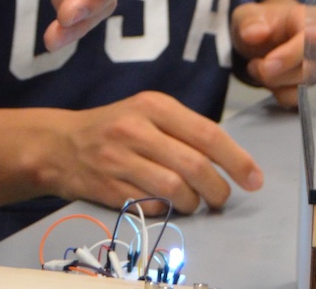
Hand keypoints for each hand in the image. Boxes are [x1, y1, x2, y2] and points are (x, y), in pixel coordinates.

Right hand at [37, 92, 262, 213]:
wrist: (60, 145)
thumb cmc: (115, 127)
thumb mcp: (147, 112)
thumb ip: (184, 129)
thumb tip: (230, 158)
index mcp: (153, 105)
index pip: (207, 133)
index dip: (236, 159)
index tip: (254, 178)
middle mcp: (136, 129)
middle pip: (194, 166)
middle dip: (218, 189)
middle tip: (223, 199)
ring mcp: (120, 160)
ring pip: (176, 190)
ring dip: (194, 203)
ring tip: (195, 202)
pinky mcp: (109, 188)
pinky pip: (152, 206)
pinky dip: (167, 210)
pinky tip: (166, 205)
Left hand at [229, 0, 312, 107]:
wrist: (269, 37)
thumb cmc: (264, 24)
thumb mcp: (248, 16)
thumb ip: (249, 22)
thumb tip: (254, 33)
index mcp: (311, 19)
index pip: (312, 38)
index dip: (290, 55)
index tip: (267, 65)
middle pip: (309, 70)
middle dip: (276, 75)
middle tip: (254, 66)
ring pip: (306, 90)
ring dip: (277, 85)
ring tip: (259, 68)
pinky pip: (303, 102)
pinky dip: (282, 95)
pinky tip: (275, 81)